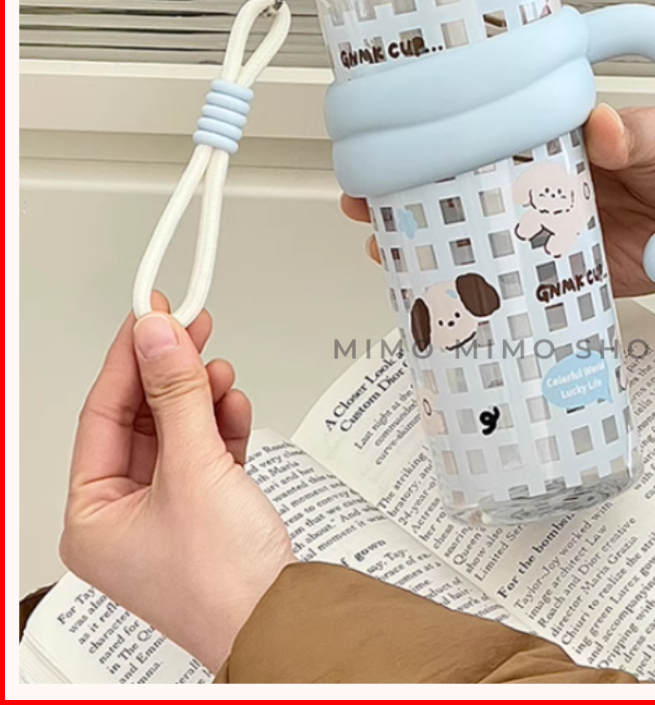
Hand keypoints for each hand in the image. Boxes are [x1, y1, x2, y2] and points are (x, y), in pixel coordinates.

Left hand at [60, 295, 295, 672]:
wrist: (283, 617)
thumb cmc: (223, 580)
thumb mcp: (194, 469)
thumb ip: (177, 394)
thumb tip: (157, 335)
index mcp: (93, 516)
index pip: (103, 414)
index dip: (128, 357)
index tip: (150, 312)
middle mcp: (124, 514)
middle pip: (141, 419)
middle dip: (170, 374)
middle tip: (190, 326)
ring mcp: (167, 511)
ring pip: (177, 430)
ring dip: (200, 397)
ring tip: (217, 370)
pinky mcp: (206, 508)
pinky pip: (205, 450)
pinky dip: (220, 424)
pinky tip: (232, 406)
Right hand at [340, 105, 654, 298]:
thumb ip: (631, 135)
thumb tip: (602, 127)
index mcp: (554, 139)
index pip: (480, 131)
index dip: (432, 138)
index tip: (389, 143)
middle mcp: (541, 182)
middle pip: (460, 185)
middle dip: (408, 194)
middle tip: (368, 206)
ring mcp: (547, 230)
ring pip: (474, 235)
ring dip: (429, 243)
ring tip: (386, 250)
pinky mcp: (563, 274)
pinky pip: (511, 284)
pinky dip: (477, 292)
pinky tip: (440, 298)